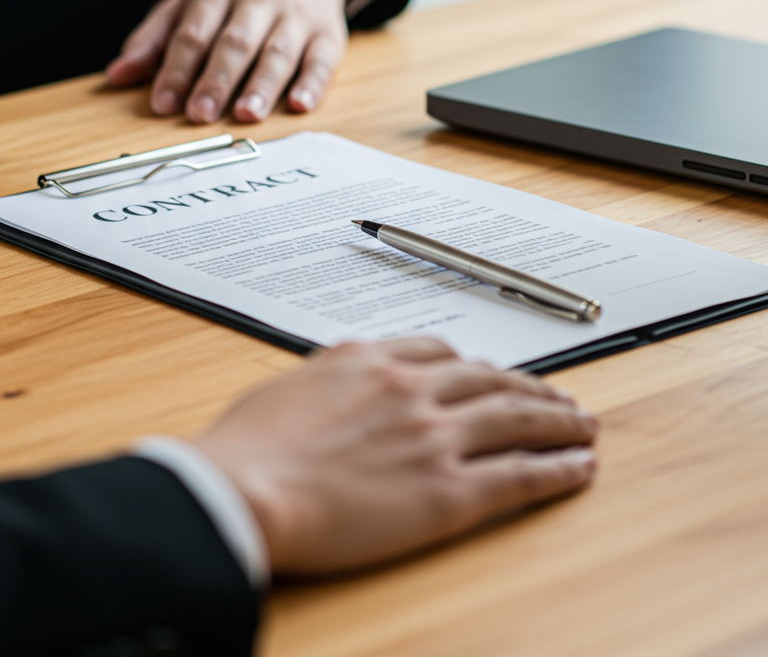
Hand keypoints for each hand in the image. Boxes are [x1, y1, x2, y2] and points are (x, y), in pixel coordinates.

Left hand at [105, 0, 348, 122]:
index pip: (193, 33)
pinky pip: (322, 60)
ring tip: (247, 113)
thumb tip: (118, 75)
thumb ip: (153, 39)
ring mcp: (296, 16)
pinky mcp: (328, 34)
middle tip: (200, 114)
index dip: (176, 69)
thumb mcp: (189, 2)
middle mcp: (258, 0)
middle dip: (216, 80)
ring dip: (262, 85)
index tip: (162, 103)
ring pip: (278, 52)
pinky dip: (312, 83)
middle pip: (235, 42)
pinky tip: (300, 104)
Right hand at [194, 336, 596, 572]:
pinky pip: (519, 473)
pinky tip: (578, 467)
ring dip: (558, 419)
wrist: (244, 490)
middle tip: (557, 395)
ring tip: (583, 425)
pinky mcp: (449, 491)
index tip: (487, 373)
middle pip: (489, 379)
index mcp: (371, 360)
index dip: (473, 365)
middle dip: (530, 386)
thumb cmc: (247, 451)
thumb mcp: (286, 389)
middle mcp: (412, 389)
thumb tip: (331, 385)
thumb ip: (326, 380)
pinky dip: (557, 468)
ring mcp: (435, 437)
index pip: (439, 352)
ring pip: (517, 417)